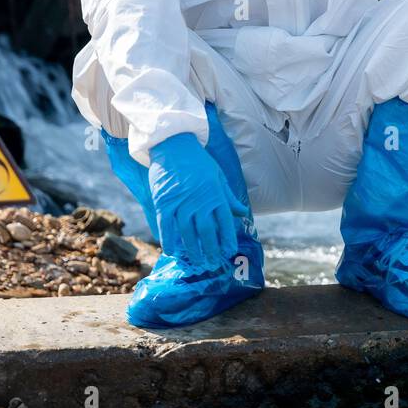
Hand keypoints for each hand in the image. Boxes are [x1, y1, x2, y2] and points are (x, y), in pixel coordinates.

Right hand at [148, 133, 243, 271]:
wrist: (174, 144)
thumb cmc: (198, 161)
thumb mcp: (219, 177)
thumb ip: (229, 198)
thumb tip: (243, 213)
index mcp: (216, 195)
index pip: (225, 223)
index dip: (227, 240)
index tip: (228, 252)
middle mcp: (200, 202)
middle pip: (207, 232)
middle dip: (210, 250)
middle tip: (211, 264)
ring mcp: (181, 203)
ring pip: (187, 233)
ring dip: (192, 250)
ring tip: (196, 262)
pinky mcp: (164, 202)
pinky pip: (167, 226)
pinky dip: (169, 240)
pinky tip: (173, 251)